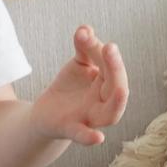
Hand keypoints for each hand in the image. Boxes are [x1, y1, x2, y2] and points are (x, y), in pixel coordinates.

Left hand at [30, 24, 128, 146]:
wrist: (47, 113)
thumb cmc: (70, 88)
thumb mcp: (78, 65)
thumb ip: (84, 47)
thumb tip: (86, 28)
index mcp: (109, 86)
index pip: (112, 68)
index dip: (102, 51)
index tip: (85, 34)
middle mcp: (105, 103)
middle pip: (117, 88)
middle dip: (115, 68)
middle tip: (109, 48)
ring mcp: (90, 118)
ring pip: (110, 114)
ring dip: (116, 101)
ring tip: (119, 87)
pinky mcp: (70, 128)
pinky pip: (82, 134)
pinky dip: (89, 137)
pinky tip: (98, 138)